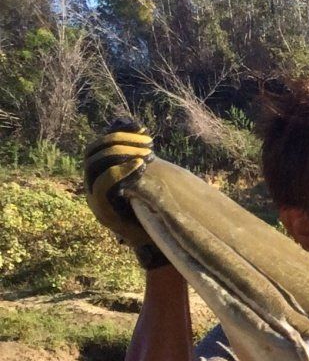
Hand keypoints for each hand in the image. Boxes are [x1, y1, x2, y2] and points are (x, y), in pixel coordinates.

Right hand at [82, 122, 167, 268]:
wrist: (164, 240)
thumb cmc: (155, 204)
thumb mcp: (147, 173)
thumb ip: (137, 150)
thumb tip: (129, 121)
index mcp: (101, 173)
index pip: (97, 145)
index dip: (118, 134)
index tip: (145, 131)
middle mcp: (92, 184)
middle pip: (93, 153)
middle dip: (119, 142)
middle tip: (148, 145)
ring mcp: (95, 199)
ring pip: (93, 166)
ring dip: (119, 155)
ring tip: (146, 155)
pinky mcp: (104, 213)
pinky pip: (102, 185)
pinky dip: (119, 171)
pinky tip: (140, 166)